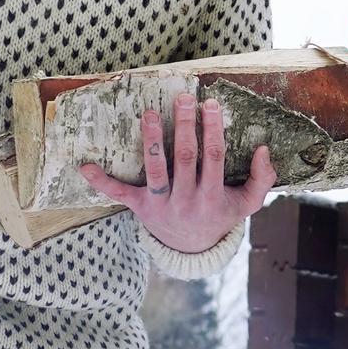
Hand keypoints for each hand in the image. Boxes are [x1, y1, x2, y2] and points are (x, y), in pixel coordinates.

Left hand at [81, 94, 276, 254]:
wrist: (193, 249)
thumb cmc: (220, 216)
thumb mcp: (247, 204)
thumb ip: (261, 179)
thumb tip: (263, 149)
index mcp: (213, 196)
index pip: (214, 157)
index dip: (213, 130)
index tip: (210, 104)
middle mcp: (187, 200)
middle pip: (185, 158)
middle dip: (184, 127)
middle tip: (183, 99)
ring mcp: (161, 204)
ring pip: (156, 169)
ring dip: (151, 140)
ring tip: (149, 113)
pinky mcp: (140, 209)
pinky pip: (119, 195)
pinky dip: (102, 182)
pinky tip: (84, 167)